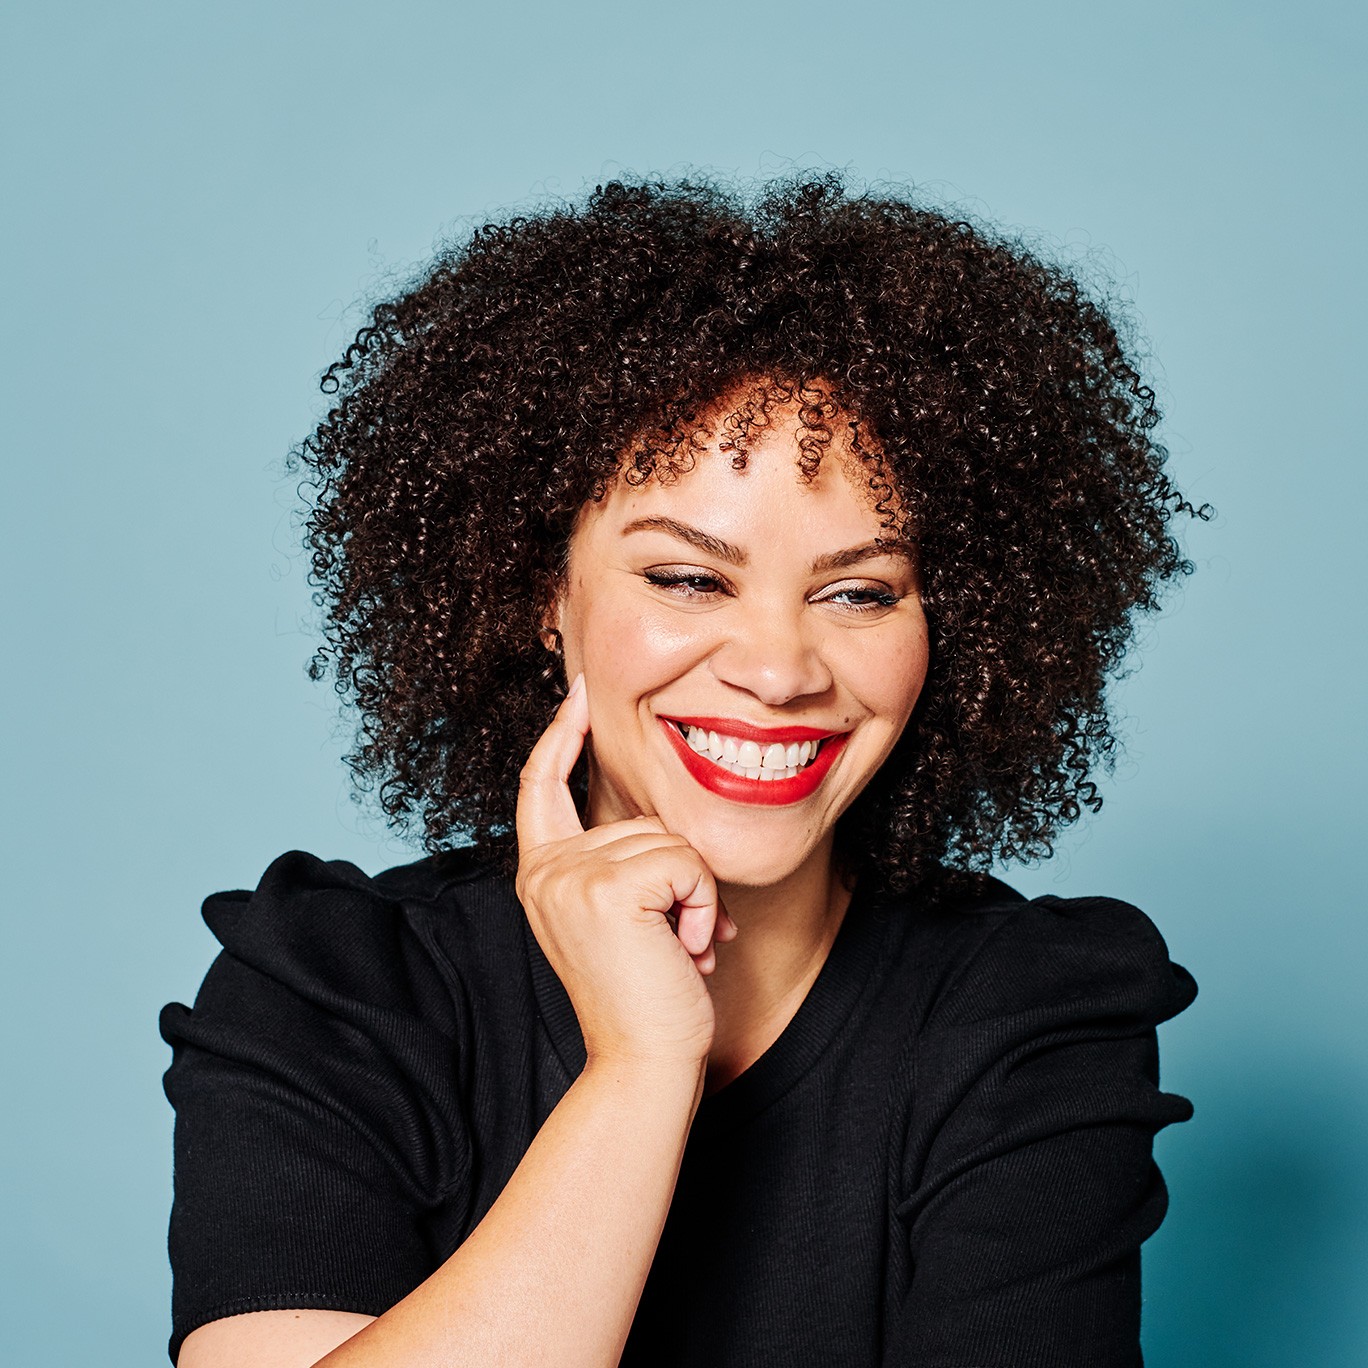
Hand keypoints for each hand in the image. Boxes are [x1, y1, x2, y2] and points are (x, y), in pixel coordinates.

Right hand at [515, 674, 738, 1070]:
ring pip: (670, 841)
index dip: (560, 737)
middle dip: (680, 877)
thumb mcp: (624, 920)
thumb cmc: (647, 996)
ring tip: (679, 951)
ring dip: (696, 898)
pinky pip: (687, 862)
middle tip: (675, 942)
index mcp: (542, 874)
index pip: (542, 787)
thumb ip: (623, 867)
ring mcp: (571, 877)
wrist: (645, 1061)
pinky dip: (705, 905)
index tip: (578, 694)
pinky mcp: (608, 887)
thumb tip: (663, 828)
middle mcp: (546, 871)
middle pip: (640, 820)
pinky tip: (688, 949)